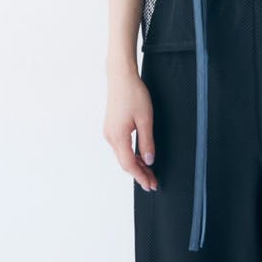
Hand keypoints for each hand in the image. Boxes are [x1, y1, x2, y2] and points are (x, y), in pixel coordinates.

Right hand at [102, 64, 158, 192]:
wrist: (121, 77)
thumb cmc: (134, 94)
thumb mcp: (145, 119)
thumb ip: (147, 141)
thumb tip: (149, 160)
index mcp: (118, 136)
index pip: (129, 164)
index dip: (141, 176)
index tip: (151, 184)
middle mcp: (110, 137)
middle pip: (124, 162)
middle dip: (139, 174)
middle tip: (152, 182)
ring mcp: (109, 132)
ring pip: (122, 155)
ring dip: (135, 164)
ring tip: (148, 171)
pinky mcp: (111, 127)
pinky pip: (120, 147)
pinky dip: (130, 154)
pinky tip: (139, 156)